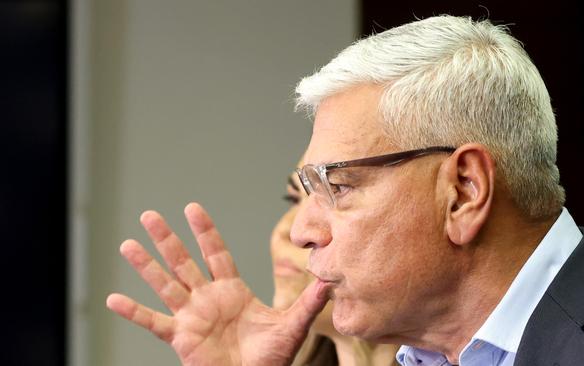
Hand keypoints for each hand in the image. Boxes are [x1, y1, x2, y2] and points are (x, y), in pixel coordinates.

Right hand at [106, 202, 329, 365]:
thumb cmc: (271, 358)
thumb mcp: (293, 324)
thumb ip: (309, 300)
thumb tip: (330, 277)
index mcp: (232, 290)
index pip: (216, 253)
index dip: (204, 231)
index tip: (192, 208)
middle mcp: (207, 298)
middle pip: (184, 262)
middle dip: (167, 239)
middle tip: (150, 214)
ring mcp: (191, 317)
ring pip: (165, 285)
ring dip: (146, 266)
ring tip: (128, 245)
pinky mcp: (181, 338)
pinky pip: (153, 323)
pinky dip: (134, 312)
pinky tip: (113, 299)